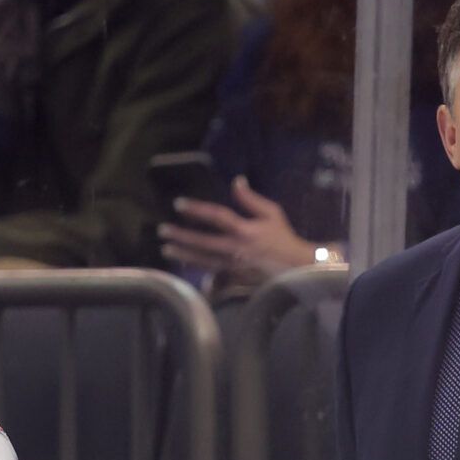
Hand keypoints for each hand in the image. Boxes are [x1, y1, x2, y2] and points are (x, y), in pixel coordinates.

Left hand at [157, 176, 324, 284]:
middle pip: (203, 241)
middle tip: (162, 230)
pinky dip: (197, 268)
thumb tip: (236, 181)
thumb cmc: (284, 238)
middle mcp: (236, 248)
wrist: (296, 267)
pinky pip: (211, 272)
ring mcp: (234, 266)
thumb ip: (251, 199)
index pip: (216, 217)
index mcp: (245, 230)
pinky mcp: (235, 278)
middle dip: (181, 235)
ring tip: (166, 249)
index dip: (196, 209)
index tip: (178, 204)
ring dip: (183, 254)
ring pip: (203, 259)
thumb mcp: (272, 213)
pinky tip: (184, 263)